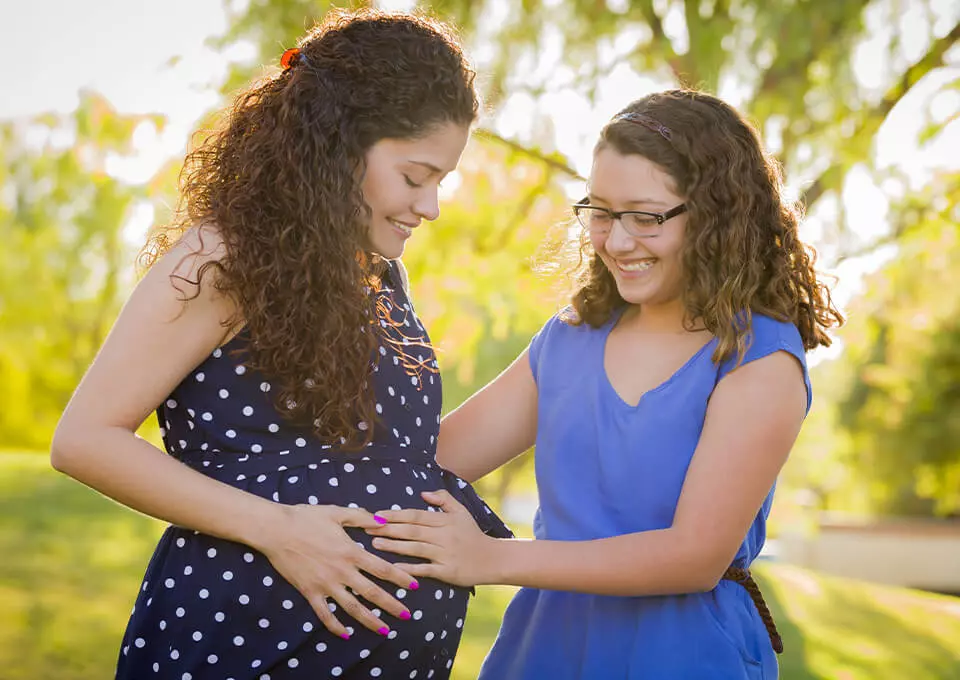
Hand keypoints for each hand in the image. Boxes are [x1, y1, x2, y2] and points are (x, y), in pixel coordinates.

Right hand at [253, 503, 417, 637]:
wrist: (276, 530)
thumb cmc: (307, 517)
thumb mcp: (337, 512)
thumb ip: (361, 517)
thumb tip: (382, 520)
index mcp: (351, 551)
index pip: (382, 568)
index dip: (400, 578)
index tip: (414, 587)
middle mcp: (342, 571)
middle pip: (372, 593)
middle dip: (391, 605)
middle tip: (406, 616)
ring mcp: (325, 584)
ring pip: (351, 607)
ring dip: (369, 620)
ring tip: (383, 630)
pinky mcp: (309, 592)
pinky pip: (324, 613)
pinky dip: (335, 626)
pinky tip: (346, 633)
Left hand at [367, 489, 498, 586]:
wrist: (493, 559)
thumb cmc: (473, 535)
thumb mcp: (461, 512)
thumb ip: (443, 499)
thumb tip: (422, 493)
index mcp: (444, 520)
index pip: (415, 515)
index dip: (395, 515)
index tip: (376, 515)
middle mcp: (444, 535)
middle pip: (412, 531)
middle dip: (388, 529)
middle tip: (367, 528)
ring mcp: (445, 553)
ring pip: (415, 548)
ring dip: (394, 546)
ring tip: (374, 544)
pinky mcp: (447, 571)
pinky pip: (425, 569)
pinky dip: (410, 568)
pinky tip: (394, 568)